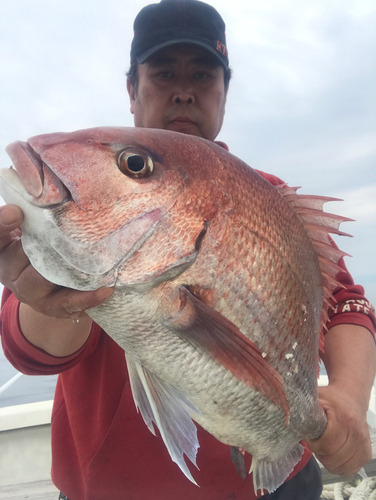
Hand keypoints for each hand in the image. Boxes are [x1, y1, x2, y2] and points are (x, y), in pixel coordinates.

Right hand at [0, 204, 112, 318]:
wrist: (50, 287)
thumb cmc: (44, 245)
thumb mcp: (34, 227)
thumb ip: (38, 209)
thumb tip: (50, 179)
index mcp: (1, 247)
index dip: (2, 224)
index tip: (16, 211)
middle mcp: (9, 270)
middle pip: (20, 257)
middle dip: (43, 244)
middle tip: (66, 233)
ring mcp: (28, 291)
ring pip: (42, 278)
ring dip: (66, 267)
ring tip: (91, 259)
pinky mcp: (50, 306)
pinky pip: (68, 303)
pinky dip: (87, 297)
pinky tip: (106, 289)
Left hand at [306, 383, 371, 476]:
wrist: (351, 398)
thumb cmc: (330, 398)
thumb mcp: (315, 397)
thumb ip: (301, 406)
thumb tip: (286, 418)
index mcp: (344, 418)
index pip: (328, 445)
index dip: (314, 445)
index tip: (309, 438)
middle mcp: (357, 432)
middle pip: (334, 458)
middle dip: (320, 454)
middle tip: (316, 443)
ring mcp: (364, 443)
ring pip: (341, 467)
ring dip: (329, 461)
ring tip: (325, 447)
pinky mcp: (366, 453)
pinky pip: (351, 469)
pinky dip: (339, 466)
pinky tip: (334, 454)